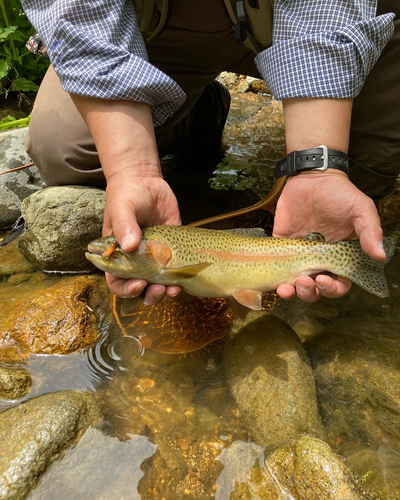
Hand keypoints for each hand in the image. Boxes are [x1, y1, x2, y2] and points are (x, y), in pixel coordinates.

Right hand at [69, 97, 182, 304]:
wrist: (146, 181)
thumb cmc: (126, 195)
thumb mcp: (122, 208)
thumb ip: (124, 225)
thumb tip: (130, 245)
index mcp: (118, 256)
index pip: (117, 282)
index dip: (126, 289)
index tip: (139, 284)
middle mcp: (136, 261)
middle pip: (140, 289)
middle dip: (150, 295)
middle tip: (159, 289)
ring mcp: (155, 258)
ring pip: (159, 284)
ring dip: (166, 291)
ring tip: (175, 289)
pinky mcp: (172, 250)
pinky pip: (177, 270)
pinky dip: (181, 277)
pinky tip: (186, 278)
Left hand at [273, 169, 385, 302]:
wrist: (312, 176)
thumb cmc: (339, 193)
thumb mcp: (360, 209)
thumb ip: (369, 231)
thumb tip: (379, 255)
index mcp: (340, 258)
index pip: (339, 284)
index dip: (332, 289)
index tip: (324, 280)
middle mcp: (318, 261)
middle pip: (315, 289)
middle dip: (309, 293)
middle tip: (304, 282)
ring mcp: (298, 255)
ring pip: (294, 284)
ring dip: (291, 292)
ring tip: (286, 289)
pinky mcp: (280, 246)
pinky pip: (274, 267)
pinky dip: (272, 279)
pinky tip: (271, 282)